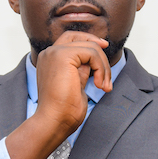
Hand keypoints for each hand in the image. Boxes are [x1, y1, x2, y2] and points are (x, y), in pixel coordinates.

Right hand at [5, 31, 111, 158]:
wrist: (54, 121)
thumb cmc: (63, 111)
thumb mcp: (75, 84)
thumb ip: (81, 69)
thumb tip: (94, 59)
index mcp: (49, 60)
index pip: (70, 39)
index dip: (88, 41)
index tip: (104, 49)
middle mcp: (49, 53)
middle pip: (79, 37)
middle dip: (98, 49)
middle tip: (108, 68)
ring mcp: (54, 53)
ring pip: (90, 47)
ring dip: (103, 67)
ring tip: (104, 87)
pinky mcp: (62, 56)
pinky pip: (92, 53)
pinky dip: (101, 68)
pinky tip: (99, 85)